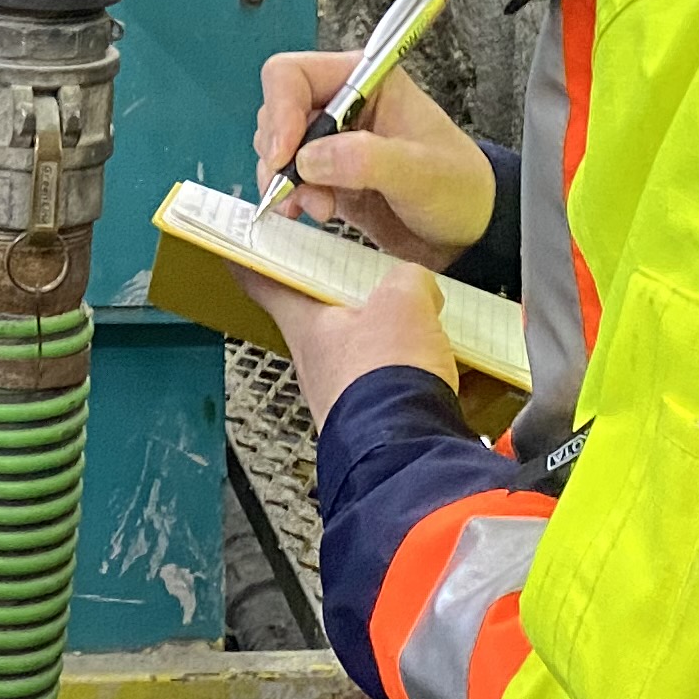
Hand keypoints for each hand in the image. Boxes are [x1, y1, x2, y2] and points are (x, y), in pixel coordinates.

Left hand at [244, 258, 456, 427]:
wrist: (410, 450)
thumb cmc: (387, 377)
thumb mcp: (403, 300)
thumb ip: (407, 280)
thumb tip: (418, 286)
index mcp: (306, 326)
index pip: (264, 282)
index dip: (251, 260)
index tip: (238, 248)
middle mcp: (317, 363)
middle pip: (326, 318)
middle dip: (352, 300)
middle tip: (379, 280)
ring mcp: (346, 395)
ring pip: (369, 353)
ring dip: (398, 339)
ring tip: (433, 325)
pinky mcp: (380, 420)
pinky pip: (402, 387)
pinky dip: (427, 375)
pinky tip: (459, 368)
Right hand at [253, 52, 497, 263]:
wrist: (468, 233)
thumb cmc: (459, 189)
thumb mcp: (422, 172)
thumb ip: (367, 160)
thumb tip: (311, 158)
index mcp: (366, 82)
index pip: (294, 75)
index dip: (280, 110)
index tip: (283, 154)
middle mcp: (342, 105)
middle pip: (277, 112)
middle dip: (280, 153)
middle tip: (297, 188)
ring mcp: (331, 141)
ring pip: (275, 147)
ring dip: (284, 180)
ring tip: (318, 207)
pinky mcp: (326, 175)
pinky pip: (286, 178)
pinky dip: (288, 196)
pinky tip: (308, 212)